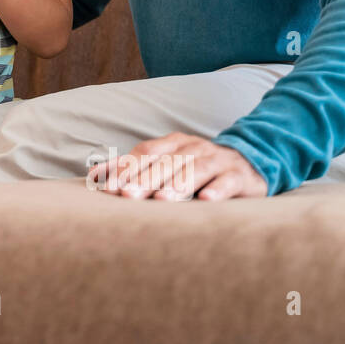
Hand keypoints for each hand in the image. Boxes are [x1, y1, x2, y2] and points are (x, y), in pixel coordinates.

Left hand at [88, 133, 268, 200]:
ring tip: (162, 199)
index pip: (146, 153)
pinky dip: (217, 190)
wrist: (250, 161)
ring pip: (196, 170)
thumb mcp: (167, 162)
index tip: (109, 187)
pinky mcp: (240, 176)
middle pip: (167, 162)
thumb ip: (133, 167)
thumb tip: (94, 175)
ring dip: (177, 184)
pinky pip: (228, 182)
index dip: (126, 168)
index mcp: (173, 143)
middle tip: (128, 195)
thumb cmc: (198, 166)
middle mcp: (194, 148)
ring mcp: (218, 160)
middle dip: (145, 179)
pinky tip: (206, 200)